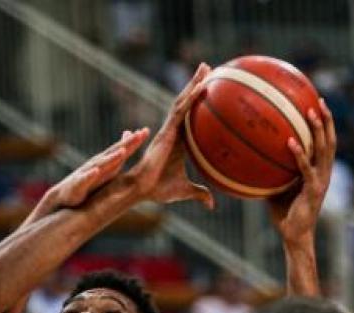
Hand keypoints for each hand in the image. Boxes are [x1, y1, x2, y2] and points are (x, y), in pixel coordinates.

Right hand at [24, 128, 150, 225]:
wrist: (64, 196)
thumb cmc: (88, 183)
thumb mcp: (106, 171)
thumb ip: (117, 158)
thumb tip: (129, 147)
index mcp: (106, 161)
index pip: (122, 148)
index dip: (134, 141)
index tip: (147, 131)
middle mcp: (97, 163)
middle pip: (114, 152)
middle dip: (127, 143)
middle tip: (140, 134)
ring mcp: (87, 172)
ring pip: (101, 164)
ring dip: (111, 158)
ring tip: (123, 151)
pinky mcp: (78, 185)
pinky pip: (85, 179)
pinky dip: (90, 174)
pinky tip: (95, 171)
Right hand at [126, 63, 214, 208]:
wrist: (142, 189)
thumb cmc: (159, 189)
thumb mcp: (185, 190)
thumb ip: (199, 193)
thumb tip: (212, 204)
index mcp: (179, 140)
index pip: (191, 115)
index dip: (197, 100)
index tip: (209, 86)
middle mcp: (173, 130)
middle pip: (186, 101)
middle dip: (195, 83)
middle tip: (207, 67)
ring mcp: (169, 129)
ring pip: (183, 101)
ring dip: (194, 83)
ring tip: (205, 68)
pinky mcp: (166, 132)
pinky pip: (181, 112)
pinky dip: (191, 98)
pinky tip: (201, 86)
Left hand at [267, 100, 335, 247]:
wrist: (294, 235)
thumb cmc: (284, 212)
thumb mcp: (276, 186)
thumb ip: (271, 170)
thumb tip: (250, 155)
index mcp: (319, 170)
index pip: (326, 142)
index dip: (325, 123)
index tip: (317, 103)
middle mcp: (324, 173)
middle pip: (330, 140)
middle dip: (326, 119)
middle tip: (318, 100)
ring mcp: (321, 181)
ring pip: (324, 150)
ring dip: (318, 130)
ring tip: (310, 113)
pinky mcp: (314, 191)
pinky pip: (306, 169)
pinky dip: (299, 154)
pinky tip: (290, 142)